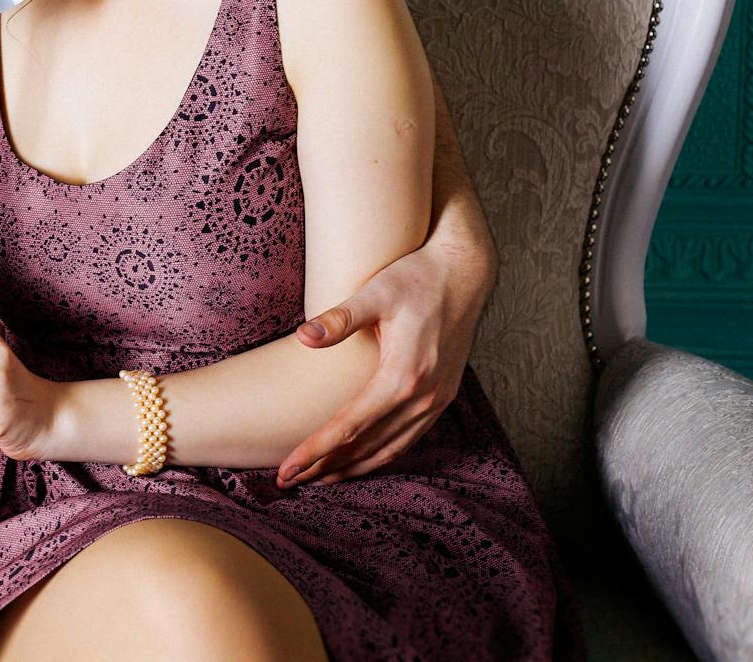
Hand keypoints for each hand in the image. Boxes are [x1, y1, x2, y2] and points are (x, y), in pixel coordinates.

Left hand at [277, 238, 489, 486]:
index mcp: (402, 376)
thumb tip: (302, 336)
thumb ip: (339, 318)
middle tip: (289, 481)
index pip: (349, 427)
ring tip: (319, 479)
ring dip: (354, 467)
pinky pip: (410, 438)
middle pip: (366, 446)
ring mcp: (437, 400)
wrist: (466, 270)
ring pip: (390, 449)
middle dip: (326, 467)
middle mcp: (423, 397)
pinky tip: (363, 459)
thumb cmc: (416, 276)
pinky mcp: (444, 395)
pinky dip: (382, 454)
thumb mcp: (376, 292)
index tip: (286, 469)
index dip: (314, 451)